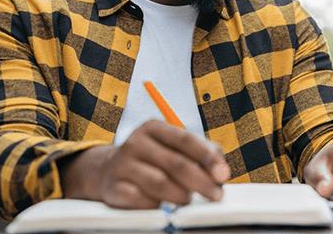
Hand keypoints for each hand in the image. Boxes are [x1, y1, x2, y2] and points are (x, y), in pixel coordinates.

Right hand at [61, 120, 229, 208]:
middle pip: (176, 164)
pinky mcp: (113, 188)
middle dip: (201, 182)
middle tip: (216, 195)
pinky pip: (141, 200)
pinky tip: (163, 205)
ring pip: (160, 183)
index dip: (208, 158)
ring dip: (181, 195)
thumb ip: (202, 151)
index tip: (224, 175)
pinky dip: (157, 205)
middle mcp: (135, 142)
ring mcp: (122, 165)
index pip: (186, 140)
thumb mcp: (174, 147)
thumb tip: (221, 169)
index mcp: (153, 128)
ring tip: (189, 200)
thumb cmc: (153, 158)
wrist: (109, 170)